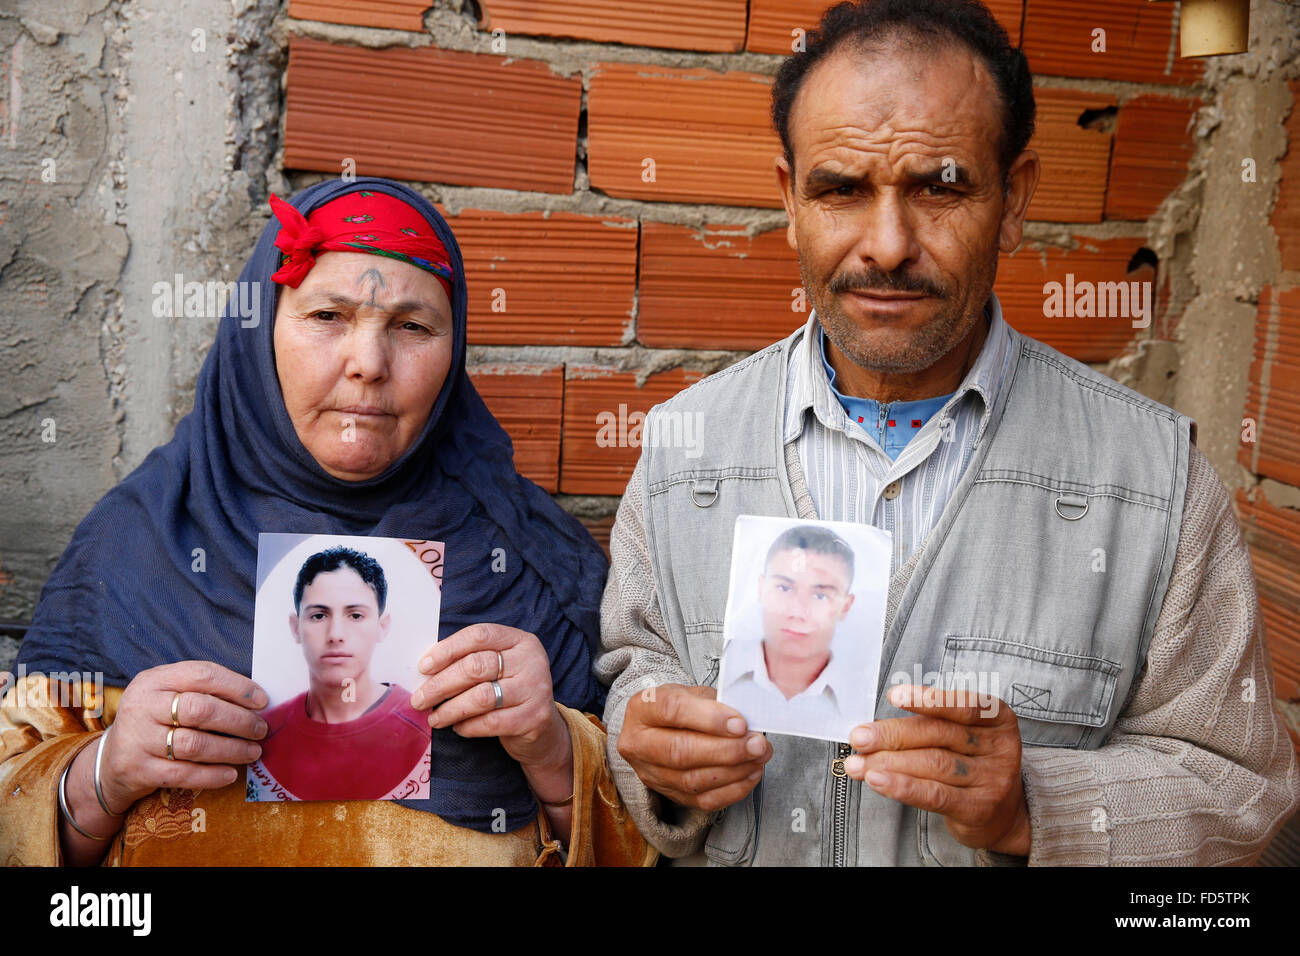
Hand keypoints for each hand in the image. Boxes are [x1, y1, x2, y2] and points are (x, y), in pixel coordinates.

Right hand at [102, 661, 268, 812]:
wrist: (111, 760)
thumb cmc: (155, 721)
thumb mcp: (168, 695)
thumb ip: (203, 692)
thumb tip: (256, 701)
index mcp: (154, 680)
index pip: (202, 674)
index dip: (237, 687)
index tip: (263, 701)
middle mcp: (142, 706)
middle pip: (200, 709)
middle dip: (238, 720)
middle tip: (260, 730)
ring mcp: (138, 739)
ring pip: (194, 744)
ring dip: (231, 749)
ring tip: (253, 752)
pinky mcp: (138, 770)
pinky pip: (183, 774)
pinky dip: (212, 775)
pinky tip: (231, 774)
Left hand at [410, 623, 569, 775]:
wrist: (544, 729)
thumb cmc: (510, 692)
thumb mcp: (499, 668)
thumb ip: (471, 660)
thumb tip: (426, 669)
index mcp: (520, 640)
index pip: (479, 635)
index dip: (448, 649)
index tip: (423, 667)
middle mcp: (531, 660)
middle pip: (476, 666)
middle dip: (441, 684)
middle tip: (419, 699)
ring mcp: (536, 689)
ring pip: (481, 696)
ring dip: (450, 709)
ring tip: (435, 718)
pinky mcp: (534, 718)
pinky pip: (490, 722)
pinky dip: (468, 726)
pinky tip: (458, 727)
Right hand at [617, 684, 771, 811]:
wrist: (659, 730)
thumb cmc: (679, 707)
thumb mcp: (691, 692)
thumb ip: (715, 702)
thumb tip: (746, 718)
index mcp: (642, 708)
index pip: (672, 711)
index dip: (709, 718)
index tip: (740, 723)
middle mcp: (639, 743)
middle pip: (680, 752)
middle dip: (726, 750)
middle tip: (757, 744)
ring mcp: (651, 773)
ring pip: (693, 780)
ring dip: (734, 770)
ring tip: (759, 757)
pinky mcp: (669, 794)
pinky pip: (703, 800)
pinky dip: (733, 790)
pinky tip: (751, 774)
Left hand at [843, 684, 1030, 855]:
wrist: (1004, 815)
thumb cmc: (972, 765)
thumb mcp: (964, 737)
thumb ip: (929, 725)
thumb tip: (874, 727)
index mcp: (997, 718)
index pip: (962, 705)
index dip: (928, 699)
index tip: (894, 695)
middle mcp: (999, 747)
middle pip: (939, 734)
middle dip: (893, 734)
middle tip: (859, 737)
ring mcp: (993, 779)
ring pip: (933, 763)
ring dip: (888, 762)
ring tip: (858, 763)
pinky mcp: (978, 808)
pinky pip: (935, 794)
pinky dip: (902, 786)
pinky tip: (877, 781)